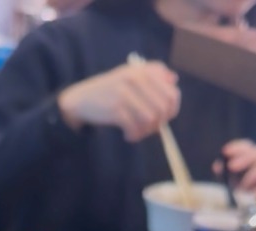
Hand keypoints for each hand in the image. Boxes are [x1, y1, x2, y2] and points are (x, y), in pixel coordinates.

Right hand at [58, 61, 179, 141]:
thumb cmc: (110, 89)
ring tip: (137, 133)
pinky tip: (128, 135)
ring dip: (145, 132)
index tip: (163, 119)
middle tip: (148, 129)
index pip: (172, 94)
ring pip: (150, 120)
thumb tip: (174, 79)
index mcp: (144, 71)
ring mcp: (126, 94)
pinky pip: (134, 127)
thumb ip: (153, 73)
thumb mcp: (130, 75)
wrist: (81, 98)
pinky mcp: (116, 109)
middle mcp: (137, 79)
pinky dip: (133, 136)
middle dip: (158, 124)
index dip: (171, 111)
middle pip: (162, 109)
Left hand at [215, 140, 255, 199]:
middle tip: (231, 166)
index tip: (225, 151)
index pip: (251, 148)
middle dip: (244, 158)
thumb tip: (217, 165)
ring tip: (242, 188)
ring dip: (251, 175)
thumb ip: (228, 175)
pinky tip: (254, 196)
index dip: (239, 147)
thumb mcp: (237, 185)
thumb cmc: (252, 197)